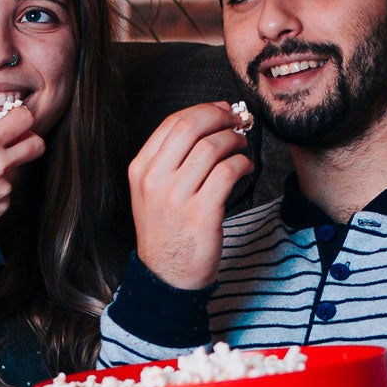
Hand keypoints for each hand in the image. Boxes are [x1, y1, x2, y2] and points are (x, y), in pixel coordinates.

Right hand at [0, 102, 45, 222]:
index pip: (25, 119)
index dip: (21, 117)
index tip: (14, 121)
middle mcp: (0, 164)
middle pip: (37, 145)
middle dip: (29, 141)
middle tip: (13, 143)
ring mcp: (3, 187)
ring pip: (17, 170)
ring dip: (4, 169)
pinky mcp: (2, 205)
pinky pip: (6, 192)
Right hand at [128, 101, 254, 290]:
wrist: (167, 276)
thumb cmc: (166, 231)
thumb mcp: (152, 191)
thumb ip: (171, 159)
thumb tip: (208, 122)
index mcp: (141, 169)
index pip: (172, 122)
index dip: (203, 110)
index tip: (220, 110)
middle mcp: (155, 180)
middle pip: (191, 127)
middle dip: (220, 117)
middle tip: (237, 121)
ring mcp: (176, 197)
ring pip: (212, 147)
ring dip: (234, 140)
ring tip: (242, 146)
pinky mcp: (201, 214)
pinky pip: (227, 172)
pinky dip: (242, 164)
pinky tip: (246, 168)